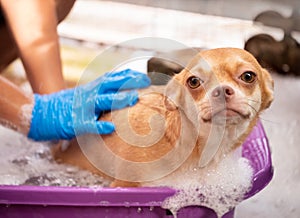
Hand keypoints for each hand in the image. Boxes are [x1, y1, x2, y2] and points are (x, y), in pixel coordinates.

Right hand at [28, 69, 150, 140]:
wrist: (40, 114)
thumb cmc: (66, 105)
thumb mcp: (84, 94)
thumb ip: (100, 94)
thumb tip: (118, 94)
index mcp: (92, 88)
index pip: (113, 78)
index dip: (129, 76)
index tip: (145, 76)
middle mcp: (89, 94)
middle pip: (112, 84)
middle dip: (129, 81)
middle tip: (147, 81)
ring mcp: (82, 107)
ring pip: (103, 100)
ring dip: (119, 99)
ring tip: (135, 98)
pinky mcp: (75, 123)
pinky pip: (89, 124)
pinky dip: (100, 126)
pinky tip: (112, 128)